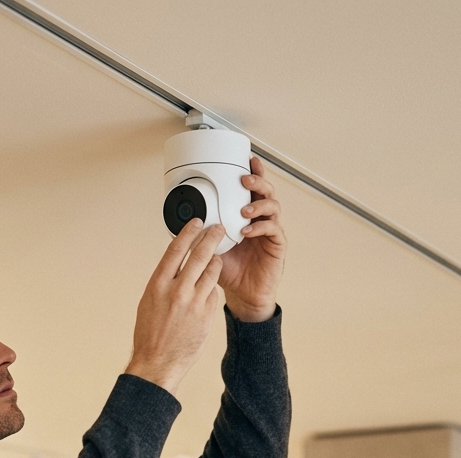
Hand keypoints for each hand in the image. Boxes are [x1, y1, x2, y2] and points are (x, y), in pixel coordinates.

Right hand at [127, 221, 225, 394]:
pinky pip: (214, 293)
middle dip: (212, 237)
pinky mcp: (207, 315)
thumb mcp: (149, 302)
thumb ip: (163, 282)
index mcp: (158, 284)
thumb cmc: (149, 335)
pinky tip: (206, 294)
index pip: (176, 249)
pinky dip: (211, 290)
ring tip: (215, 259)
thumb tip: (174, 265)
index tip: (197, 222)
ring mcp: (194, 302)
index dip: (189, 232)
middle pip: (200, 254)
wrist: (157, 363)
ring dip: (215, 263)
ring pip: (212, 271)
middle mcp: (177, 290)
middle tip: (219, 228)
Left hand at [219, 157, 285, 321]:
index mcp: (247, 216)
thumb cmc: (229, 272)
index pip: (251, 190)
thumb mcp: (210, 247)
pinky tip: (246, 230)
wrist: (242, 295)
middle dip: (257, 182)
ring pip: (273, 207)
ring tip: (244, 209)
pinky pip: (273, 230)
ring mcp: (270, 232)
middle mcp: (261, 220)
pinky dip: (259, 228)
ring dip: (258, 204)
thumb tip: (183, 222)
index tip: (245, 160)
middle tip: (244, 180)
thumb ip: (203, 233)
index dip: (252, 173)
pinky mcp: (277, 246)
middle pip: (266, 192)